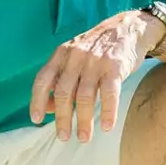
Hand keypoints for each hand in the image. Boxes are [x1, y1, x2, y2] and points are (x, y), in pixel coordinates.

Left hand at [30, 11, 159, 142]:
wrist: (128, 27)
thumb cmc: (97, 49)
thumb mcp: (73, 58)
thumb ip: (60, 80)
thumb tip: (47, 109)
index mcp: (61, 55)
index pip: (42, 79)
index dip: (37, 101)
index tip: (37, 120)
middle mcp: (75, 57)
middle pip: (63, 92)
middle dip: (62, 118)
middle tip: (63, 137)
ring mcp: (95, 61)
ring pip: (85, 96)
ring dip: (84, 120)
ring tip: (84, 137)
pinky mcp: (115, 66)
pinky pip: (109, 93)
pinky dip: (108, 112)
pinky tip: (107, 126)